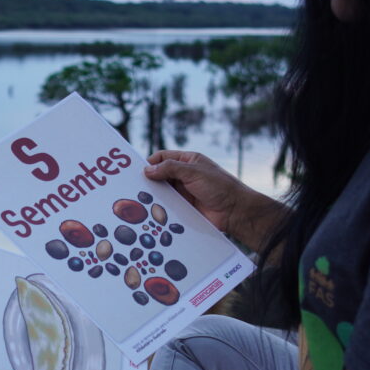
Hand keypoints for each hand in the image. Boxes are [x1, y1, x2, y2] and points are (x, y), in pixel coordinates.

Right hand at [144, 150, 285, 252]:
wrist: (236, 212)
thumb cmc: (220, 187)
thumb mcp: (194, 172)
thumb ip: (170, 169)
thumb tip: (147, 170)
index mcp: (188, 161)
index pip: (163, 157)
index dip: (151, 162)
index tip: (137, 171)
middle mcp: (184, 176)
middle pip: (160, 175)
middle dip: (149, 180)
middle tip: (133, 187)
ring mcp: (184, 193)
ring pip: (162, 192)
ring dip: (153, 196)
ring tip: (139, 200)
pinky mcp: (184, 208)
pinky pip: (167, 207)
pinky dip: (159, 208)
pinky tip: (150, 212)